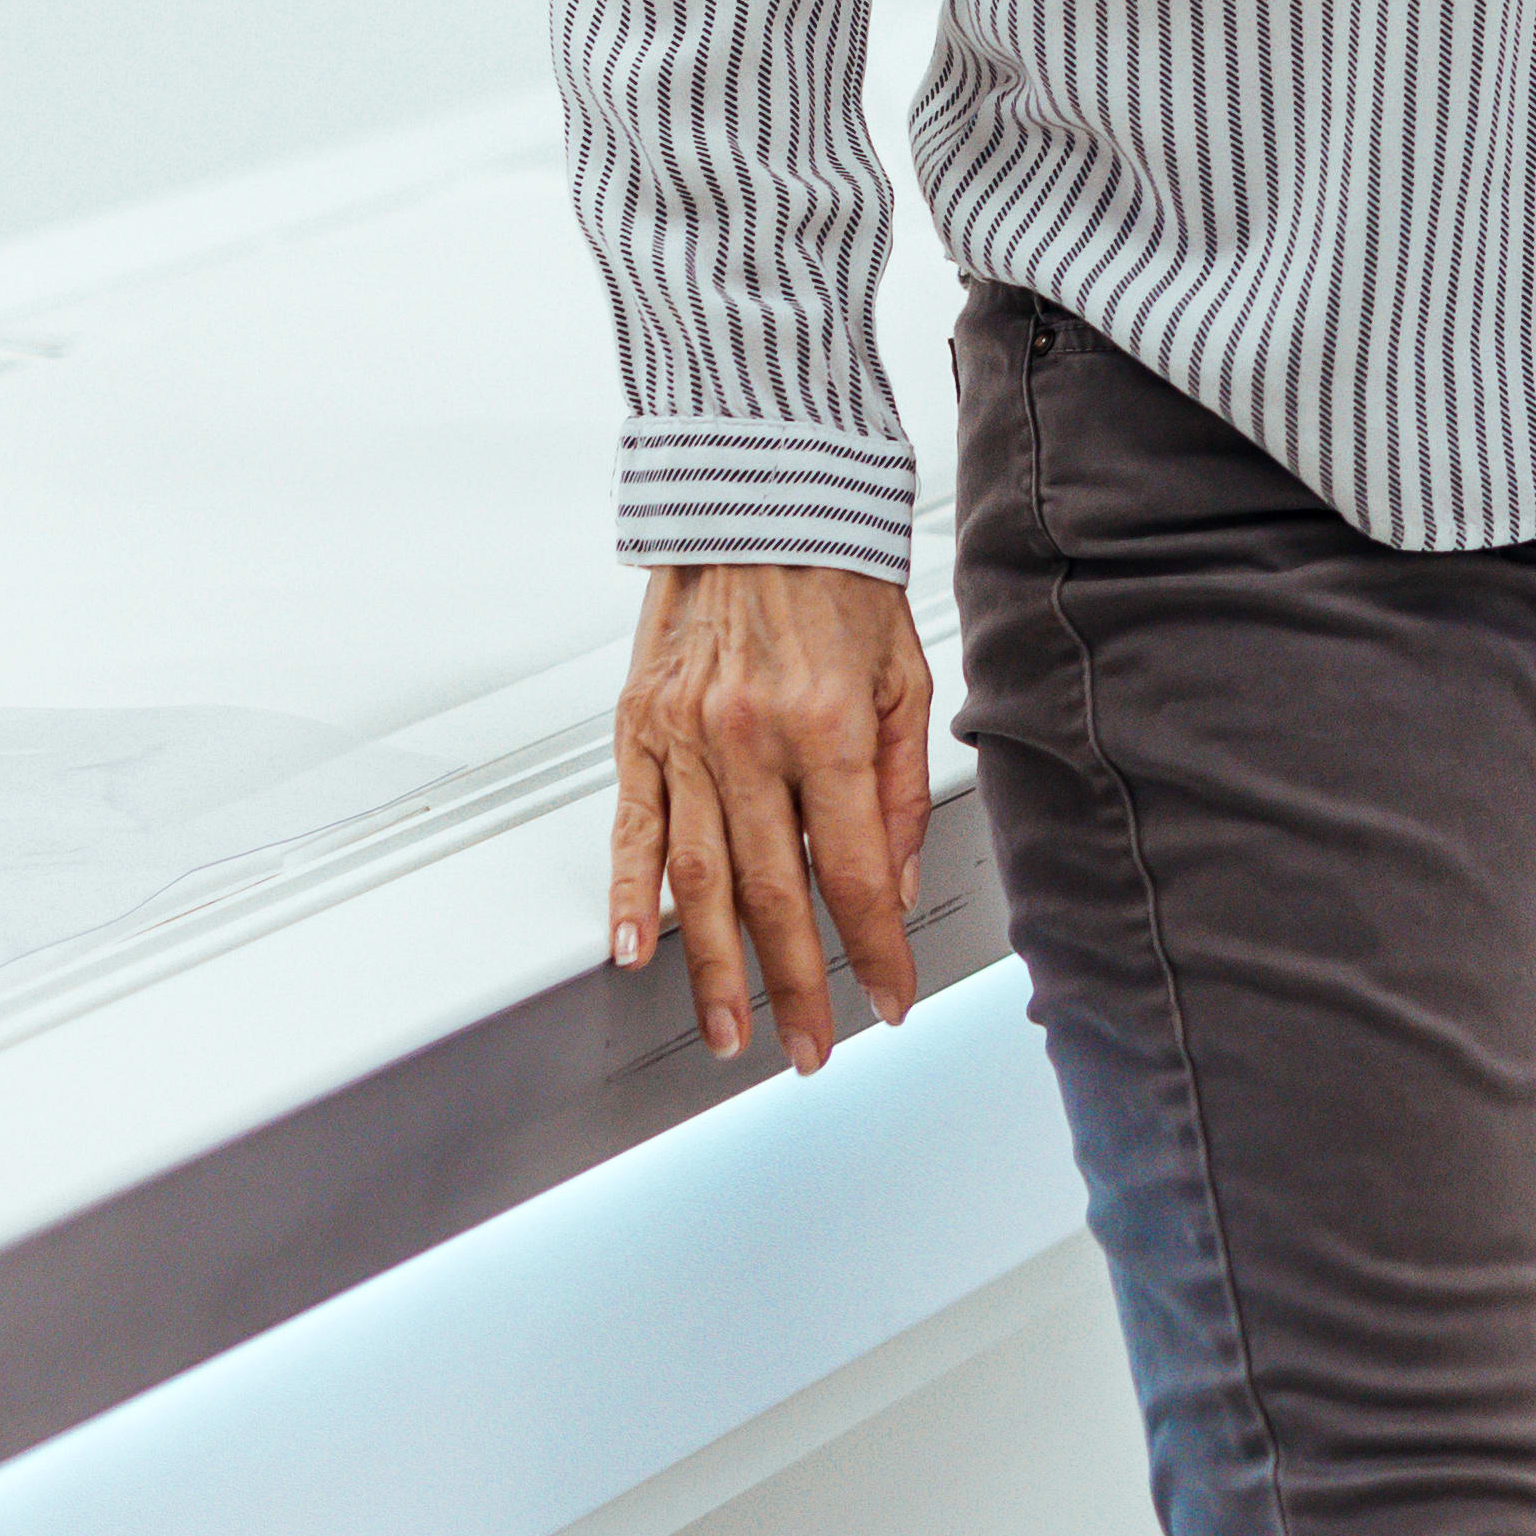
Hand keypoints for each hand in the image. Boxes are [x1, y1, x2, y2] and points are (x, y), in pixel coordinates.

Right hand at [606, 558, 936, 1068]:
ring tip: (730, 1030)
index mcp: (829, 723)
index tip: (890, 998)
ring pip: (698, 880)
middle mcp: (752, 736)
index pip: (855, 872)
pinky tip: (634, 952)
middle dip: (797, 986)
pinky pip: (631, 826)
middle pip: (774, 894)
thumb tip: (895, 875)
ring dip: (715, 969)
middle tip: (810, 1047)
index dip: (877, 949)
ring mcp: (685, 734)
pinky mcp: (639, 724)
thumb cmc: (836, 569)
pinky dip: (630, 896)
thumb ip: (900, 783)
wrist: (756, 487)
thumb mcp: (906, 671)